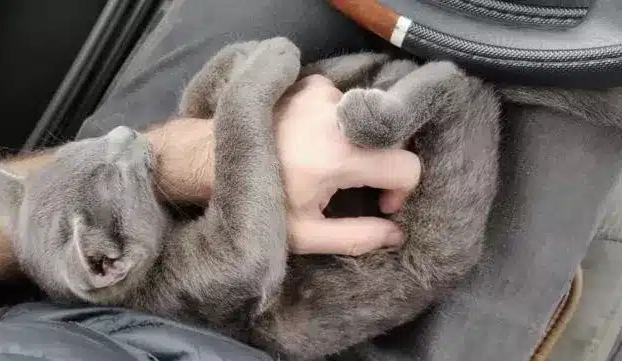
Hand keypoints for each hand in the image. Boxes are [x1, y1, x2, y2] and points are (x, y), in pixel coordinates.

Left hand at [274, 75, 420, 255]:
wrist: (215, 161)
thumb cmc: (260, 201)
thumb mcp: (306, 234)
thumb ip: (356, 237)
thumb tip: (396, 233)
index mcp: (338, 157)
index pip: (406, 166)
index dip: (401, 189)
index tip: (380, 202)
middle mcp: (335, 117)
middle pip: (392, 140)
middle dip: (381, 165)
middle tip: (352, 184)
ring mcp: (322, 95)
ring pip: (367, 121)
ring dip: (357, 143)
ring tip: (324, 160)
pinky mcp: (311, 84)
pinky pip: (343, 103)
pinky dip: (335, 121)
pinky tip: (311, 137)